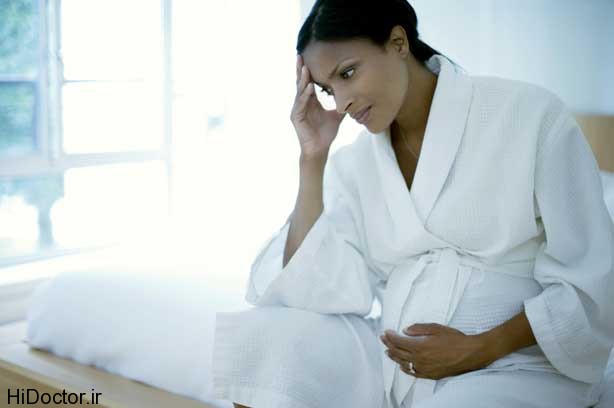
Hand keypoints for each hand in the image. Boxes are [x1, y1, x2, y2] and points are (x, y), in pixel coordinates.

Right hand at [290, 54, 345, 159]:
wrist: (320, 149)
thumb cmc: (326, 133)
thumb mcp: (337, 115)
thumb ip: (342, 105)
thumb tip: (355, 96)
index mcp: (310, 101)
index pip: (308, 82)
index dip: (308, 70)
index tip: (309, 56)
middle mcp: (302, 103)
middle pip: (301, 83)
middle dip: (300, 69)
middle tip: (301, 54)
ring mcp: (298, 110)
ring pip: (300, 91)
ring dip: (302, 79)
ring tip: (304, 67)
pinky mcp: (296, 117)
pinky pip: (301, 103)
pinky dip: (305, 95)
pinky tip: (309, 87)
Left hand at [379, 323, 494, 379]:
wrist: (470, 353)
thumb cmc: (455, 339)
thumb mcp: (436, 328)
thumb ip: (419, 329)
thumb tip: (405, 330)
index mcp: (420, 346)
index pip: (398, 341)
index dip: (390, 336)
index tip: (386, 332)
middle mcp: (419, 359)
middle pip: (398, 352)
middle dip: (388, 345)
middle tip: (383, 339)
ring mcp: (424, 368)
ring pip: (404, 364)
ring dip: (394, 357)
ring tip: (388, 352)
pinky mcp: (430, 375)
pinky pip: (413, 373)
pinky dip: (405, 368)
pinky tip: (402, 366)